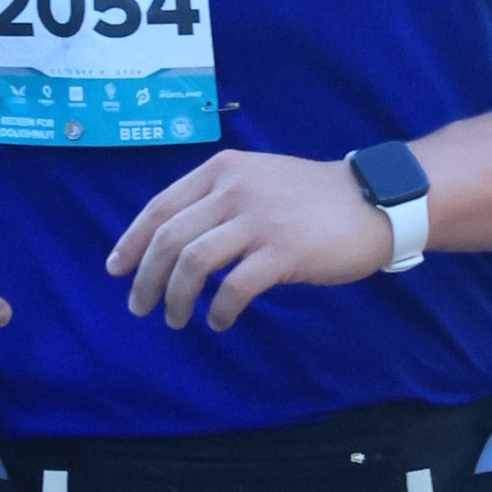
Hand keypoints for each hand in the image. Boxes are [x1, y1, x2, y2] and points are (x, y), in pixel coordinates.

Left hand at [110, 151, 394, 329]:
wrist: (374, 201)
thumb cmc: (313, 197)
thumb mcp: (259, 179)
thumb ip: (219, 198)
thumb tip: (176, 239)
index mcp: (222, 170)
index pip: (160, 207)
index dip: (132, 242)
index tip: (117, 269)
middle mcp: (234, 190)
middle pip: (169, 239)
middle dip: (146, 278)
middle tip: (140, 306)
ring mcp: (259, 220)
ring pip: (193, 264)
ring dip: (176, 298)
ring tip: (176, 319)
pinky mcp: (283, 252)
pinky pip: (234, 288)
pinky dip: (219, 310)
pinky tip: (219, 321)